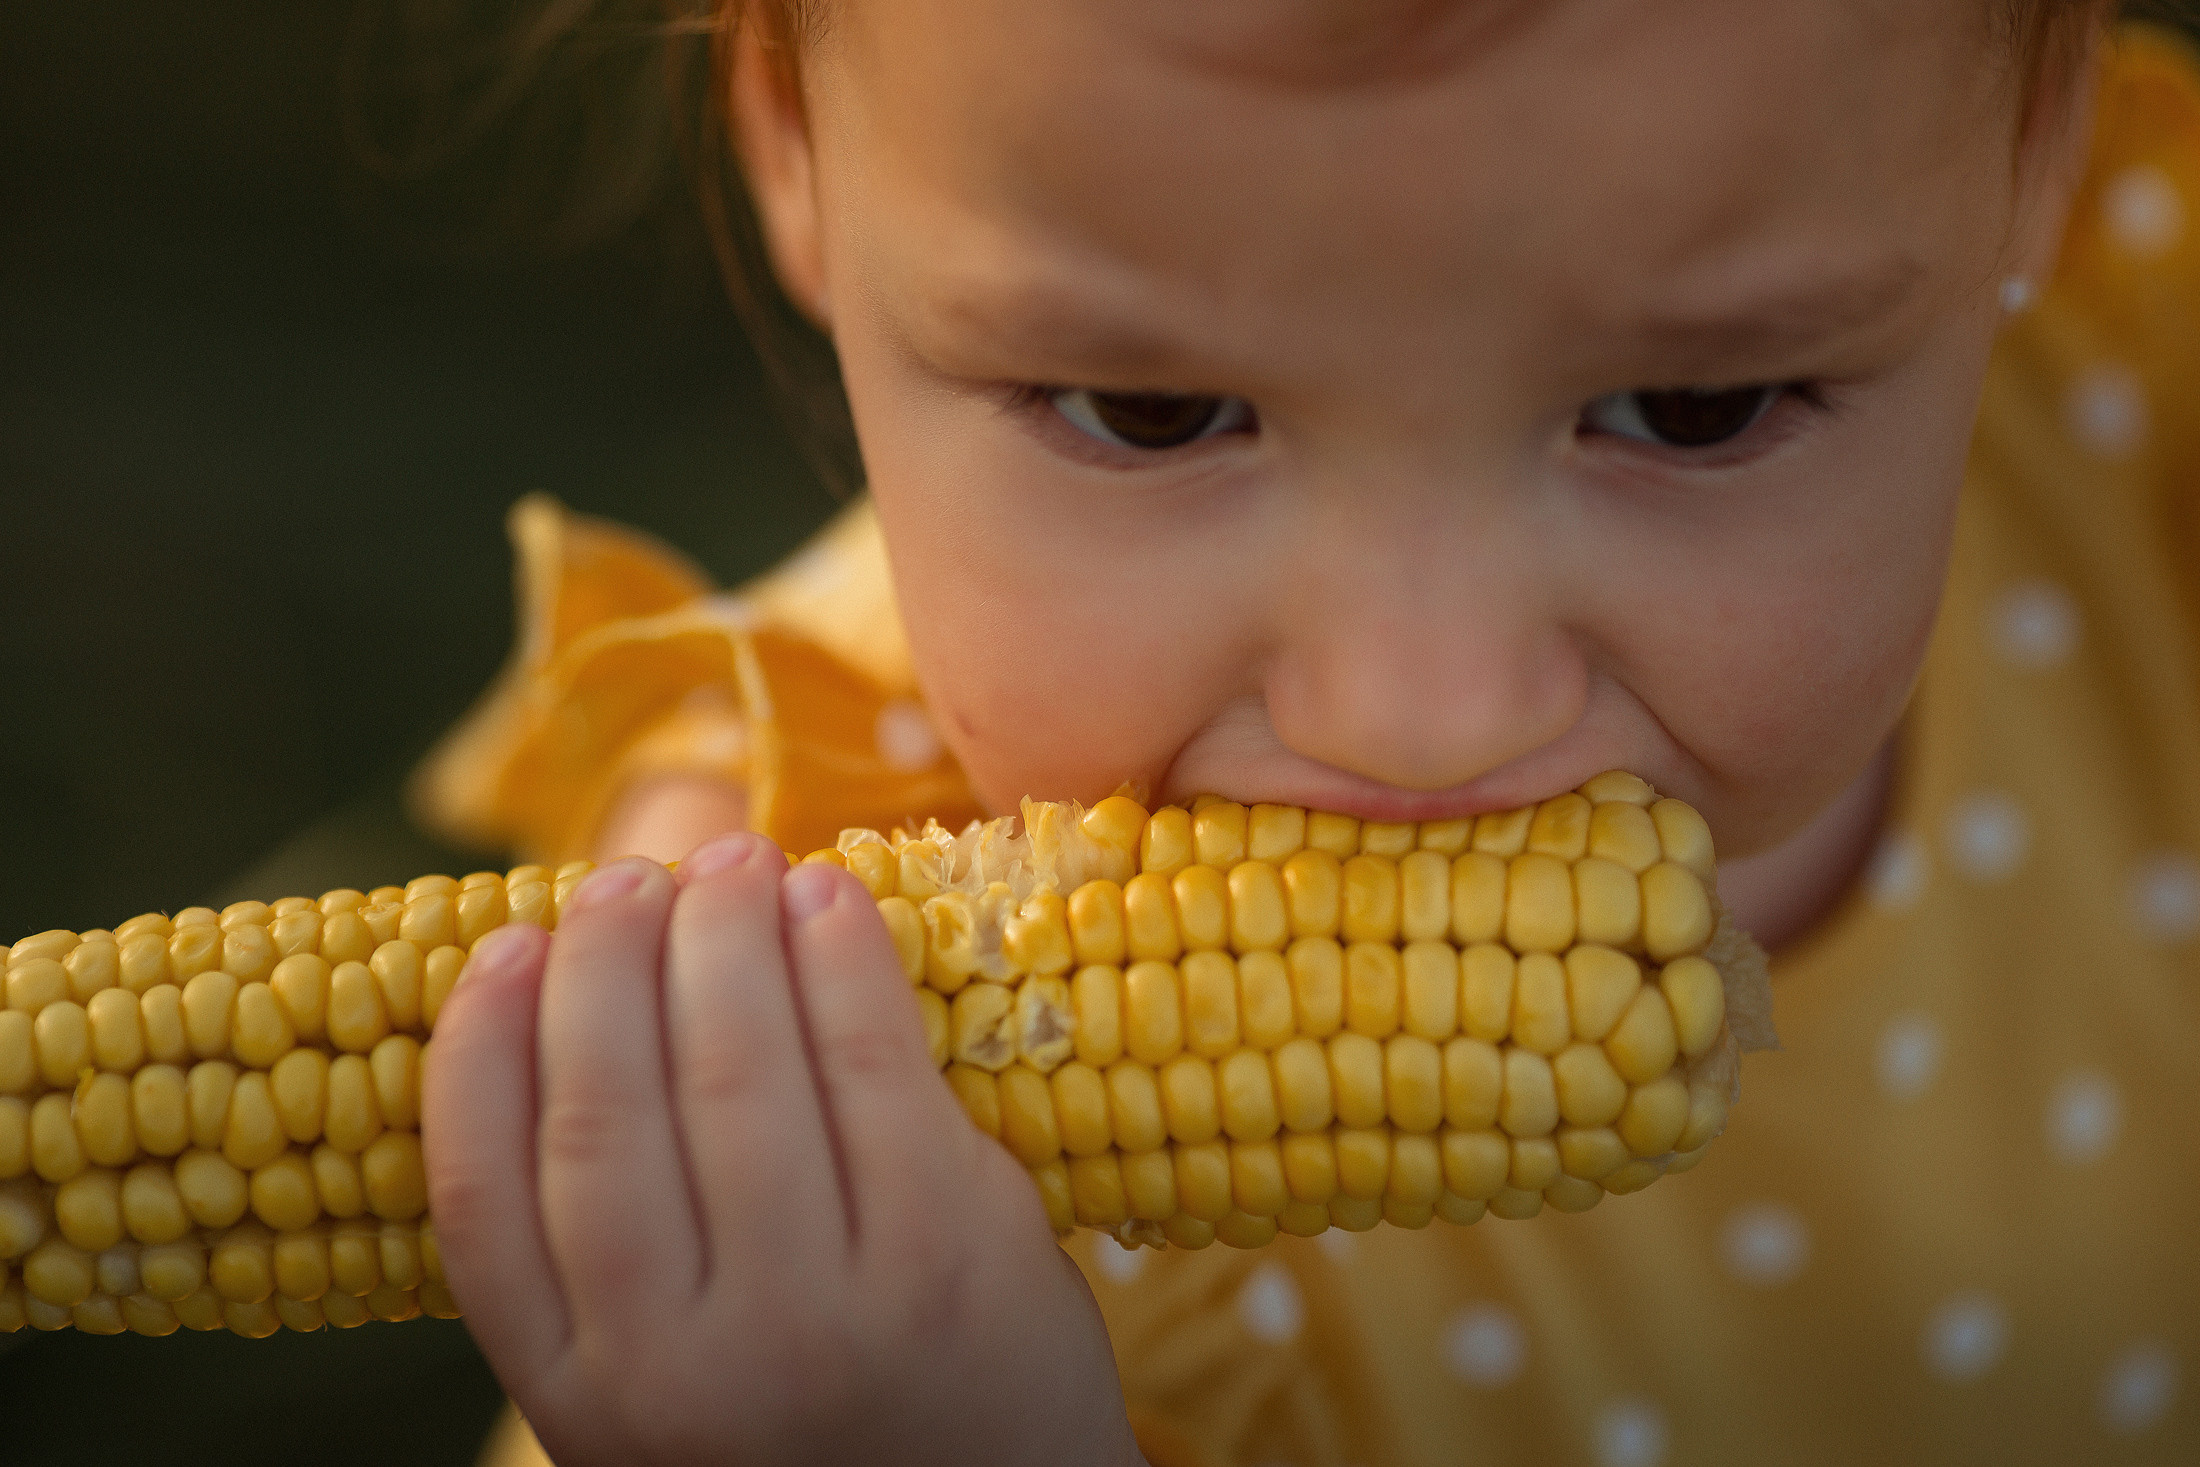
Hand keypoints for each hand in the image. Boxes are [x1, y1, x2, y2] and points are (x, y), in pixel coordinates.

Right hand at [424, 833, 1142, 1466]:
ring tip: (728, 862)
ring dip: (721, 937)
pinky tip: (823, 898)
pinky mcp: (945, 1260)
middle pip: (607, 1115)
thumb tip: (565, 1007)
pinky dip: (837, 962)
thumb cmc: (816, 1418)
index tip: (504, 945)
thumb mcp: (670, 1382)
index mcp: (581, 1398)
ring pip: (733, 1077)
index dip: (482, 1047)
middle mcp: (679, 1372)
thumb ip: (613, 1248)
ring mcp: (818, 1320)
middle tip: (626, 878)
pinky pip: (870, 1069)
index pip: (483, 1195)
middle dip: (607, 965)